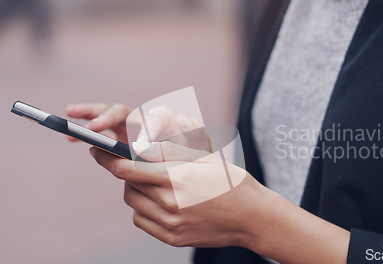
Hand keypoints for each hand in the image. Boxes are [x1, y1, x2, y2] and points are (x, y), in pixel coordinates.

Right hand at [65, 103, 202, 143]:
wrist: (188, 165)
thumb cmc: (194, 155)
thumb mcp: (200, 147)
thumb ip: (195, 133)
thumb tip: (185, 119)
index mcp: (164, 119)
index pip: (153, 119)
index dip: (144, 131)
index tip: (138, 148)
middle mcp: (143, 118)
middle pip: (124, 111)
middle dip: (108, 117)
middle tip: (95, 128)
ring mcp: (128, 126)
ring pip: (106, 115)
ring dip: (89, 114)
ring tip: (71, 114)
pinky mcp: (116, 136)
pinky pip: (97, 131)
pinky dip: (84, 132)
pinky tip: (69, 138)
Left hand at [89, 141, 272, 247]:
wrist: (252, 218)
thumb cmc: (232, 183)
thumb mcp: (204, 159)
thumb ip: (170, 154)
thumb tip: (139, 146)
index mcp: (177, 178)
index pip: (127, 167)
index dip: (107, 157)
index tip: (96, 150)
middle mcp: (169, 203)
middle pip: (127, 184)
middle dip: (126, 171)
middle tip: (138, 165)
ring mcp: (170, 224)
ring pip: (132, 203)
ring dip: (135, 190)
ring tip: (155, 183)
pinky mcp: (172, 238)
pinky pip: (142, 220)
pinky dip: (144, 209)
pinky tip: (161, 201)